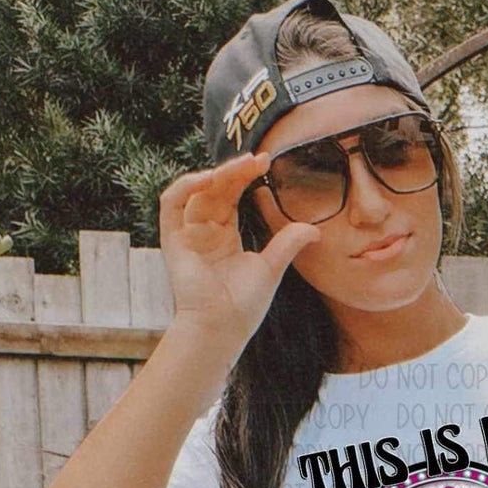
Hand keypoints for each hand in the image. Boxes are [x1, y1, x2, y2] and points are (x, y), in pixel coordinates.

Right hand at [157, 153, 320, 349]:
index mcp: (225, 234)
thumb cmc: (244, 305)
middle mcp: (204, 229)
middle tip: (258, 159)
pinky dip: (187, 187)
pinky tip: (208, 179)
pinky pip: (172, 203)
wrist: (222, 328)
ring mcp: (187, 232)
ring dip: (216, 175)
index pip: (232, 195)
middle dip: (235, 171)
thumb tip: (315, 229)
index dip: (246, 176)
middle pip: (216, 189)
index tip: (266, 162)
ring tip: (239, 167)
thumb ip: (287, 243)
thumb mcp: (271, 267)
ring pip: (196, 191)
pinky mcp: (173, 239)